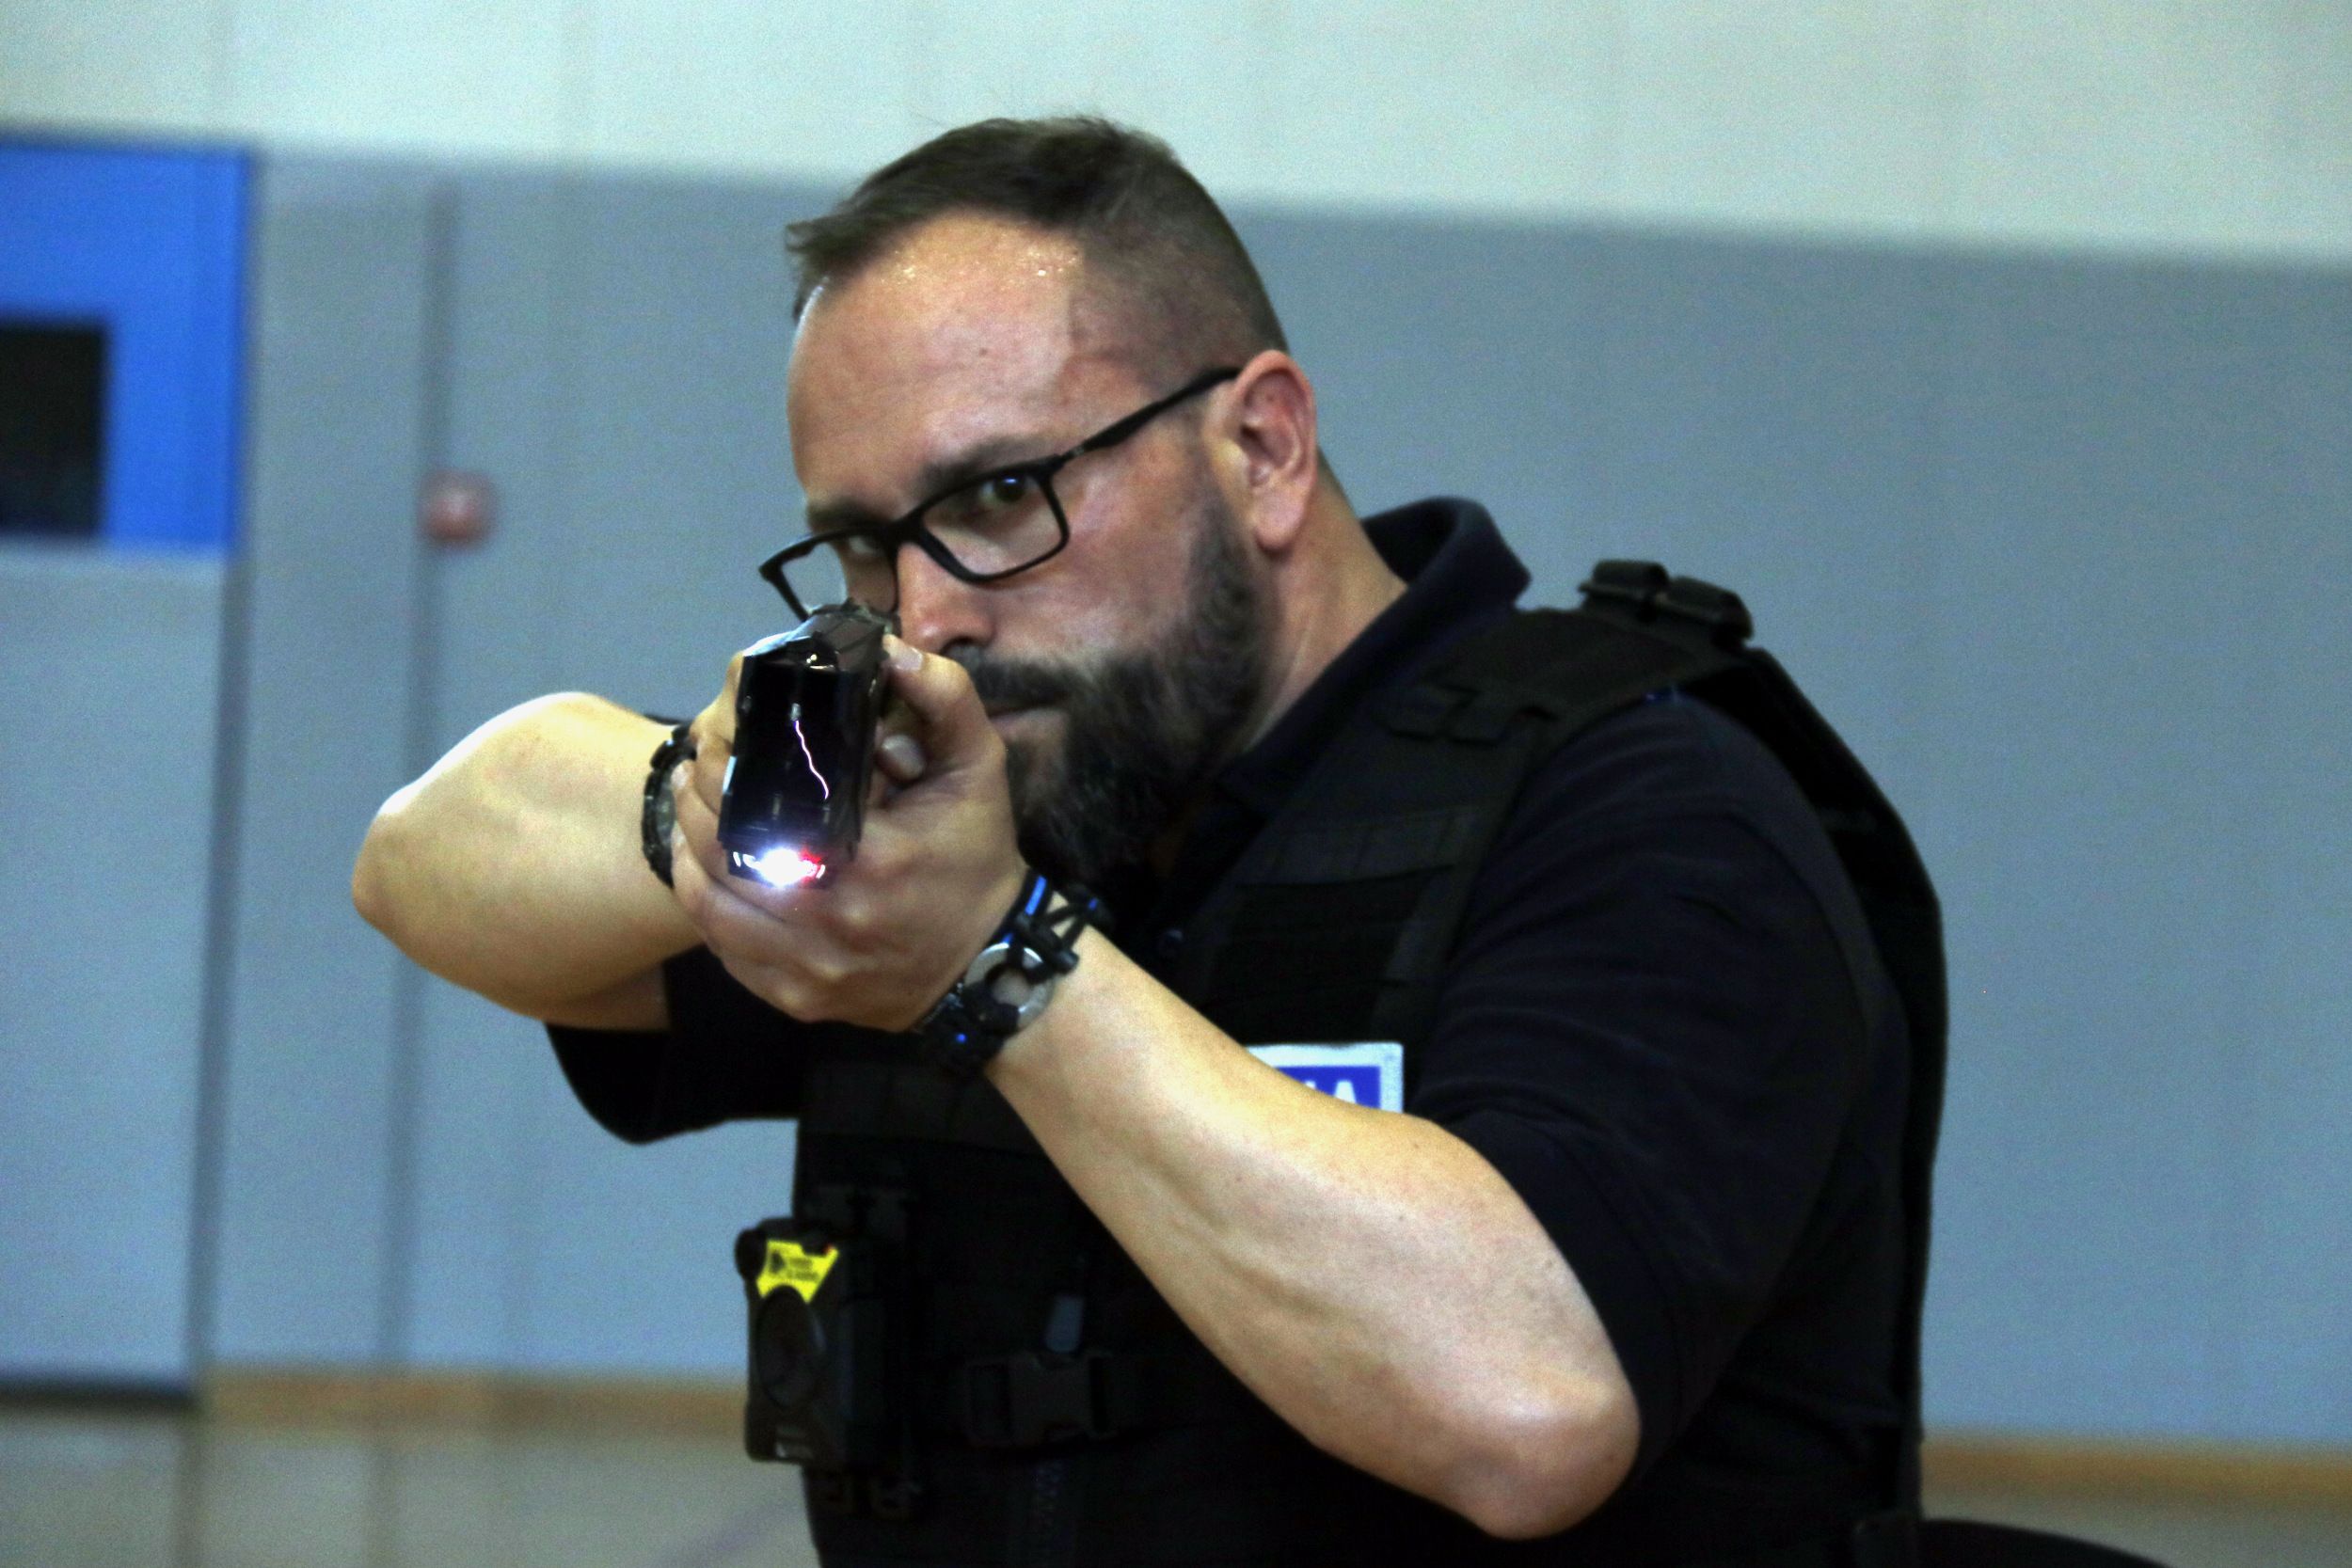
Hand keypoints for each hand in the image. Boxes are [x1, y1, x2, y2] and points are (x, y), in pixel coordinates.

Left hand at [668, 635, 1026, 1029]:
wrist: (990, 968)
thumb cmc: (977, 861)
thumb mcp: (979, 770)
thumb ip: (945, 701)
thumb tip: (890, 652)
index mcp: (870, 859)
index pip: (758, 803)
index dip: (722, 766)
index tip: (717, 740)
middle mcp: (830, 921)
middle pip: (720, 852)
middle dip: (696, 803)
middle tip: (695, 770)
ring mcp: (807, 968)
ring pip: (710, 905)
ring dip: (688, 853)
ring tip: (689, 813)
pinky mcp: (794, 999)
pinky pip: (725, 950)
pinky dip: (708, 906)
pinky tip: (709, 874)